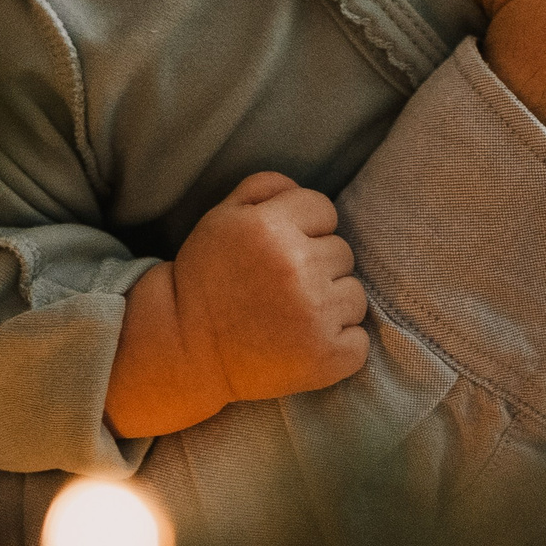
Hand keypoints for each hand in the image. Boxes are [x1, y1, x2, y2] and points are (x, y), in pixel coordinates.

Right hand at [105, 173, 367, 436]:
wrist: (187, 348)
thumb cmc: (206, 278)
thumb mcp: (220, 218)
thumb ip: (263, 188)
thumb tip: (300, 188)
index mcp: (270, 227)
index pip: (324, 209)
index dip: (305, 226)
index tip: (282, 248)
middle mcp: (297, 267)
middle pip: (343, 252)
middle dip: (318, 265)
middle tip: (282, 285)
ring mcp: (315, 315)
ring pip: (354, 294)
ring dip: (331, 304)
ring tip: (293, 314)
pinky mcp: (327, 356)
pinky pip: (358, 340)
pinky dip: (338, 344)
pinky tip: (304, 342)